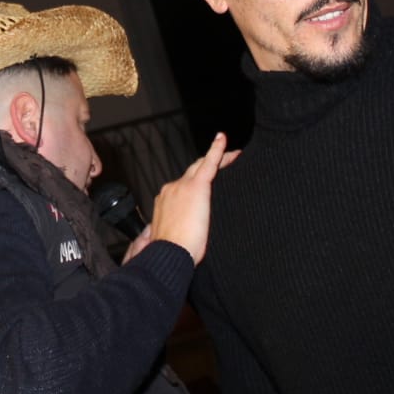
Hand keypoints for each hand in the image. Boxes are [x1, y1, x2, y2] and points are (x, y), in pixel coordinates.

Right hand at [146, 132, 237, 265]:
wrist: (168, 253)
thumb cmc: (170, 252)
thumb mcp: (164, 239)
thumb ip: (167, 230)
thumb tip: (161, 235)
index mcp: (164, 201)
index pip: (182, 186)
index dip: (193, 180)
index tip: (201, 182)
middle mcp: (171, 189)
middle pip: (192, 171)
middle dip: (206, 164)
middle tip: (224, 158)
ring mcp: (182, 186)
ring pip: (202, 167)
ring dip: (217, 160)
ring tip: (233, 155)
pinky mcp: (196, 186)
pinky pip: (209, 162)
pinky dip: (216, 150)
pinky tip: (223, 140)